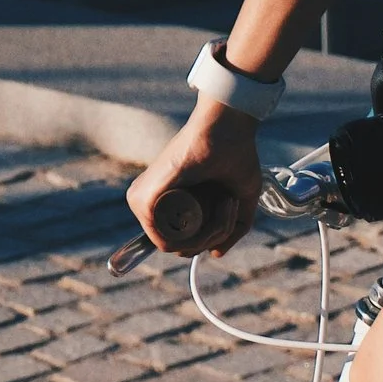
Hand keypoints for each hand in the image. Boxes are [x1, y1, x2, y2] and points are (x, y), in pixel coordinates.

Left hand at [128, 102, 261, 254]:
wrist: (227, 127)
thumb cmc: (236, 155)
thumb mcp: (241, 199)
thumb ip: (232, 229)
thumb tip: (215, 254)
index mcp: (165, 201)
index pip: (181, 242)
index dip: (211, 237)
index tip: (231, 210)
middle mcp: (148, 202)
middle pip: (179, 247)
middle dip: (214, 235)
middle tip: (231, 205)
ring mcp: (142, 202)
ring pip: (174, 246)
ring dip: (210, 232)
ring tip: (227, 202)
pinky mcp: (143, 200)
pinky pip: (167, 240)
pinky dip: (200, 231)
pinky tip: (219, 203)